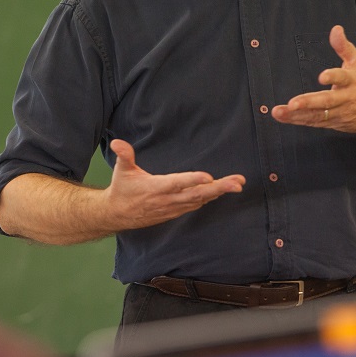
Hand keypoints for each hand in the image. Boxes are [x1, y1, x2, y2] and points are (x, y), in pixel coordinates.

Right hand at [102, 139, 244, 229]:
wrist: (118, 214)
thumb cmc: (122, 189)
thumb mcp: (121, 171)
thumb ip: (124, 155)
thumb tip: (118, 142)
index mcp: (156, 187)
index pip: (177, 183)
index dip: (193, 180)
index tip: (209, 177)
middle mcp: (167, 199)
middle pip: (197, 194)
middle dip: (219, 188)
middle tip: (237, 183)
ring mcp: (173, 207)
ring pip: (200, 200)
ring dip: (220, 192)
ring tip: (237, 184)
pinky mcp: (175, 212)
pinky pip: (196, 205)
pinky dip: (210, 198)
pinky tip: (222, 191)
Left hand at [271, 24, 355, 133]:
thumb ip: (343, 46)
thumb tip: (335, 29)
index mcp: (351, 80)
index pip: (342, 78)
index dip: (333, 77)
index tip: (322, 76)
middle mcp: (345, 98)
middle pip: (327, 101)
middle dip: (309, 103)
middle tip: (292, 103)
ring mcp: (339, 112)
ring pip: (317, 115)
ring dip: (297, 115)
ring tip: (280, 112)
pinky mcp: (334, 122)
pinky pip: (315, 122)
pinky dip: (299, 121)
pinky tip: (285, 117)